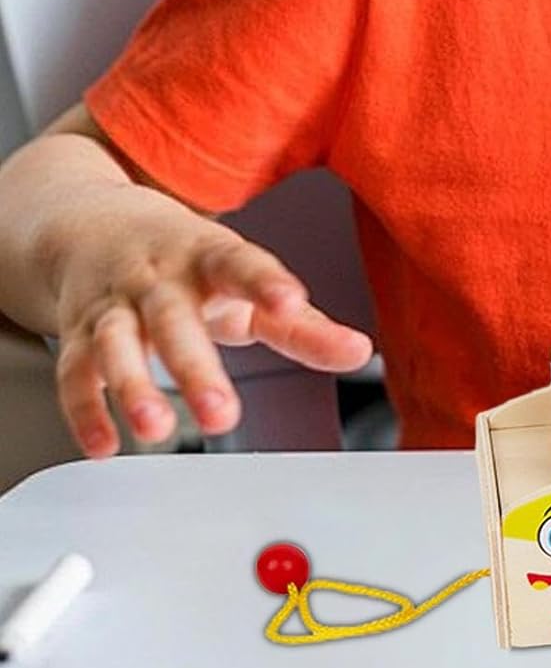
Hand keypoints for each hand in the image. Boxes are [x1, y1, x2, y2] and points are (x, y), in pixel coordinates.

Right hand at [53, 189, 372, 456]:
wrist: (93, 224)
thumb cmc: (187, 262)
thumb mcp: (247, 283)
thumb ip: (302, 325)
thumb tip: (360, 353)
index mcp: (209, 255)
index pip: (241, 264)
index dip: (267, 283)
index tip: (291, 303)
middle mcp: (158, 276)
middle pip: (174, 318)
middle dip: (196, 367)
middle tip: (222, 415)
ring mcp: (113, 302)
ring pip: (116, 342)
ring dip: (132, 387)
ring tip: (156, 428)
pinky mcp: (76, 331)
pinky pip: (74, 372)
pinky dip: (86, 410)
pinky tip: (106, 443)